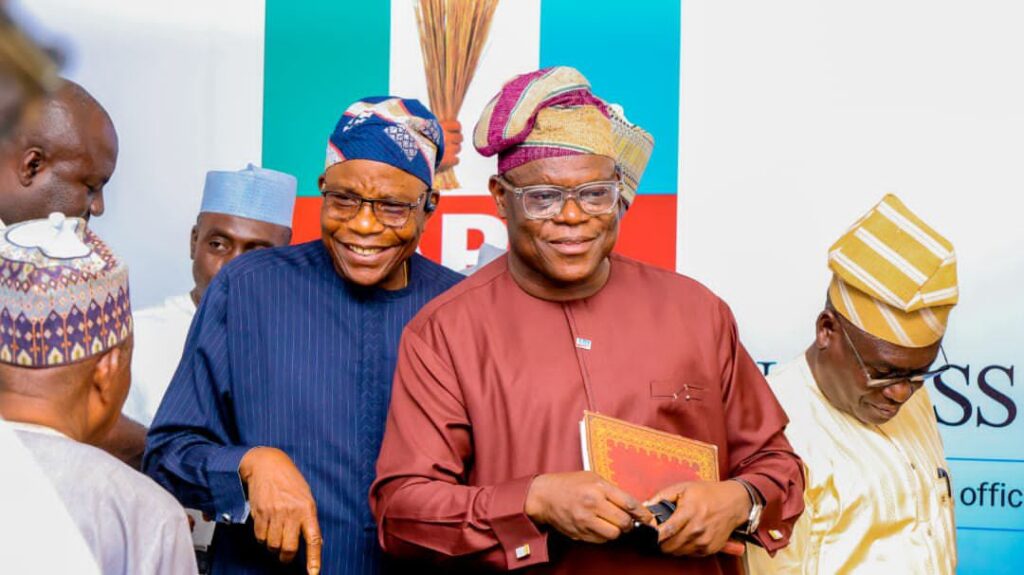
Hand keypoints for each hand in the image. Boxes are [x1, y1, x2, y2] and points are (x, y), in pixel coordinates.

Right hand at [239, 447, 322, 573]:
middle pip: (289, 548)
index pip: (313, 540)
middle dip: (286, 557)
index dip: (314, 560)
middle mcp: (291, 513)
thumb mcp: (306, 497)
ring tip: (275, 536)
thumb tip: (314, 542)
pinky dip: (262, 538)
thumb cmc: (289, 481)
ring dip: (273, 547)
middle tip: (286, 556)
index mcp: (307, 509)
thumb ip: (308, 518)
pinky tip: (266, 528)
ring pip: (272, 545)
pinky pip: (260, 537)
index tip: (313, 574)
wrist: (267, 464)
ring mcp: (274, 514)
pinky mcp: (259, 514)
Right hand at [524, 471, 653, 543]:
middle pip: (624, 522)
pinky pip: (600, 540)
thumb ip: (612, 491)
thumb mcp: (592, 478)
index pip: (629, 504)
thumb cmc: (570, 484)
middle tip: (628, 521)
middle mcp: (592, 504)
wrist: (544, 496)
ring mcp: (585, 520)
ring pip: (614, 534)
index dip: (643, 513)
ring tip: (612, 523)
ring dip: (617, 531)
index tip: (648, 517)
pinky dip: (604, 535)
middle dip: (630, 523)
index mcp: (598, 488)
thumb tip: (633, 506)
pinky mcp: (579, 533)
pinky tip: (600, 526)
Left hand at [645, 480, 749, 556]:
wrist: (734, 502)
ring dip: (672, 546)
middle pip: (669, 546)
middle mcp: (697, 529)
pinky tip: (685, 537)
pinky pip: (690, 554)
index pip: (666, 530)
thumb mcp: (683, 488)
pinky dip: (684, 548)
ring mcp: (704, 541)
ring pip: (678, 552)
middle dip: (660, 541)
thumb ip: (662, 497)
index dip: (654, 534)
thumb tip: (645, 507)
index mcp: (689, 512)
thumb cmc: (708, 493)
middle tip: (659, 534)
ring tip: (672, 534)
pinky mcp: (710, 549)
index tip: (648, 533)